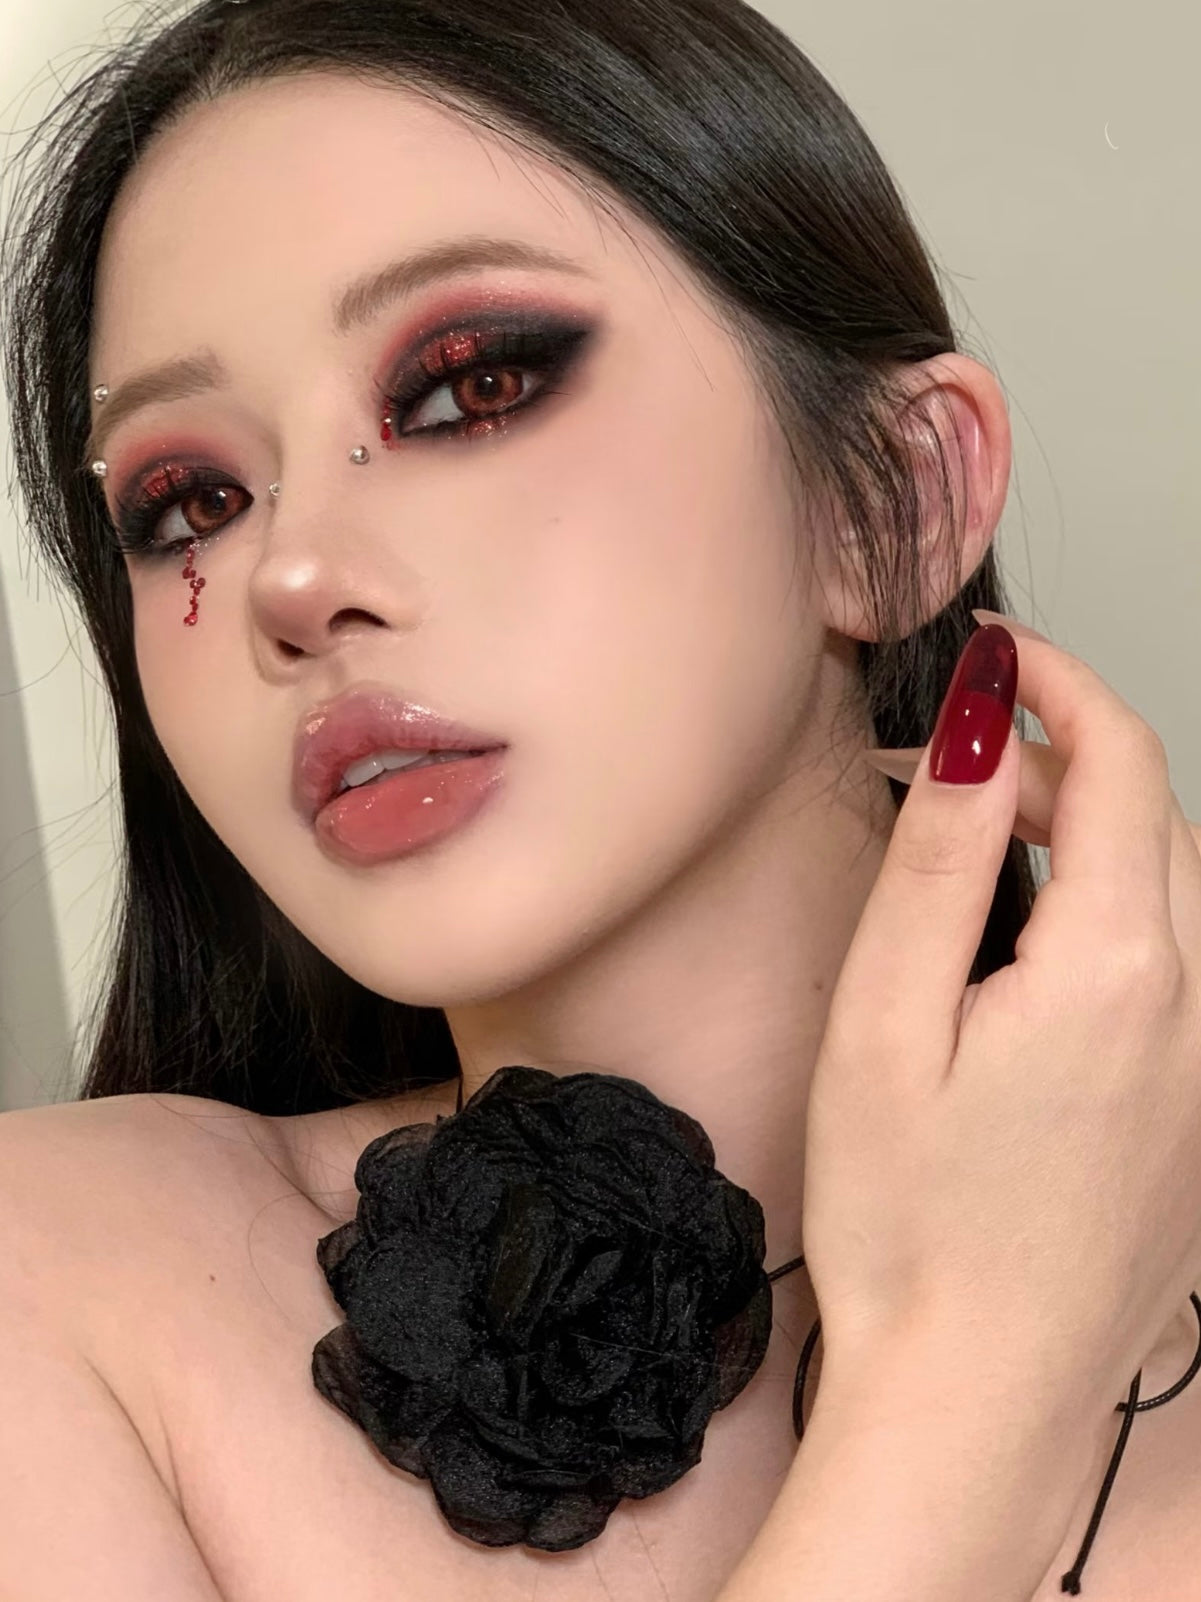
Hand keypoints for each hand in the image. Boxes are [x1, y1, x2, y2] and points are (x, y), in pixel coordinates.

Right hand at [802, 609, 1200, 1418]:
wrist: (979, 1396)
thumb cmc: (910, 1225)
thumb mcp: (884, 1023)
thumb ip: (939, 858)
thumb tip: (976, 721)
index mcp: (1116, 969)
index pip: (1121, 762)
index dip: (1060, 681)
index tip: (995, 653)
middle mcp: (1197, 1007)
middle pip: (1158, 815)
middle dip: (1071, 749)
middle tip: (956, 755)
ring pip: (1182, 886)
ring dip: (1100, 827)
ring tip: (994, 835)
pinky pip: (1187, 963)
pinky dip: (1124, 908)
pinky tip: (1044, 945)